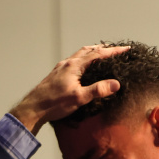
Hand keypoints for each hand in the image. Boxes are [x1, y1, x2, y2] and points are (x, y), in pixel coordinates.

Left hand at [9, 44, 129, 132]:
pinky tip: (83, 68)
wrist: (33, 108)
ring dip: (92, 53)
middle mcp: (67, 63)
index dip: (113, 51)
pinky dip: (83, 60)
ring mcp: (61, 68)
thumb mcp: (79, 98)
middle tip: (115, 50)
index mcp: (74, 66)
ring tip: (102, 55)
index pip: (98, 54)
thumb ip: (97, 90)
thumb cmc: (54, 104)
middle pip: (88, 50)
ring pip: (79, 55)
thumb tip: (116, 84)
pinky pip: (73, 61)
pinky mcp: (57, 75)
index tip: (126, 49)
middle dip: (103, 49)